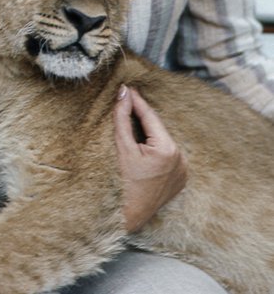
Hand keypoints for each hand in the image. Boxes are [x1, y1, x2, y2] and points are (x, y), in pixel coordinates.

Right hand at [113, 85, 187, 231]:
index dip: (137, 101)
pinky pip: (167, 155)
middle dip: (141, 116)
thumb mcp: (120, 146)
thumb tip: (123, 93)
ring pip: (162, 141)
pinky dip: (154, 147)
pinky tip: (140, 146)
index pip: (150, 117)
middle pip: (157, 128)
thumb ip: (122, 117)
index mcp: (168, 150)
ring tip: (129, 121)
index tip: (126, 88)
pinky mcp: (180, 179)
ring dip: (148, 131)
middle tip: (125, 101)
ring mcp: (183, 171)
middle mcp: (181, 159)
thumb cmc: (121, 182)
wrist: (128, 215)